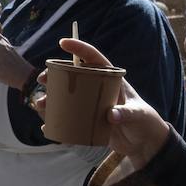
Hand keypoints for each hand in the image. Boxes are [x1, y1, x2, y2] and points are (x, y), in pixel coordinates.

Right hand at [34, 39, 171, 166]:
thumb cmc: (144, 122)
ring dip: (52, 98)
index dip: (79, 49)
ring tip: (41, 103)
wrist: (143, 143)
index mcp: (111, 79)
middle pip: (74, 76)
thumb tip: (111, 115)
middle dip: (55, 74)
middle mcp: (98, 88)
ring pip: (68, 96)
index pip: (94, 58)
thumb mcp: (138, 115)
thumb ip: (126, 113)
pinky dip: (57, 119)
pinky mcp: (88, 119)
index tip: (63, 42)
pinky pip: (69, 116)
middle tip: (42, 79)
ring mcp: (92, 103)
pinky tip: (46, 123)